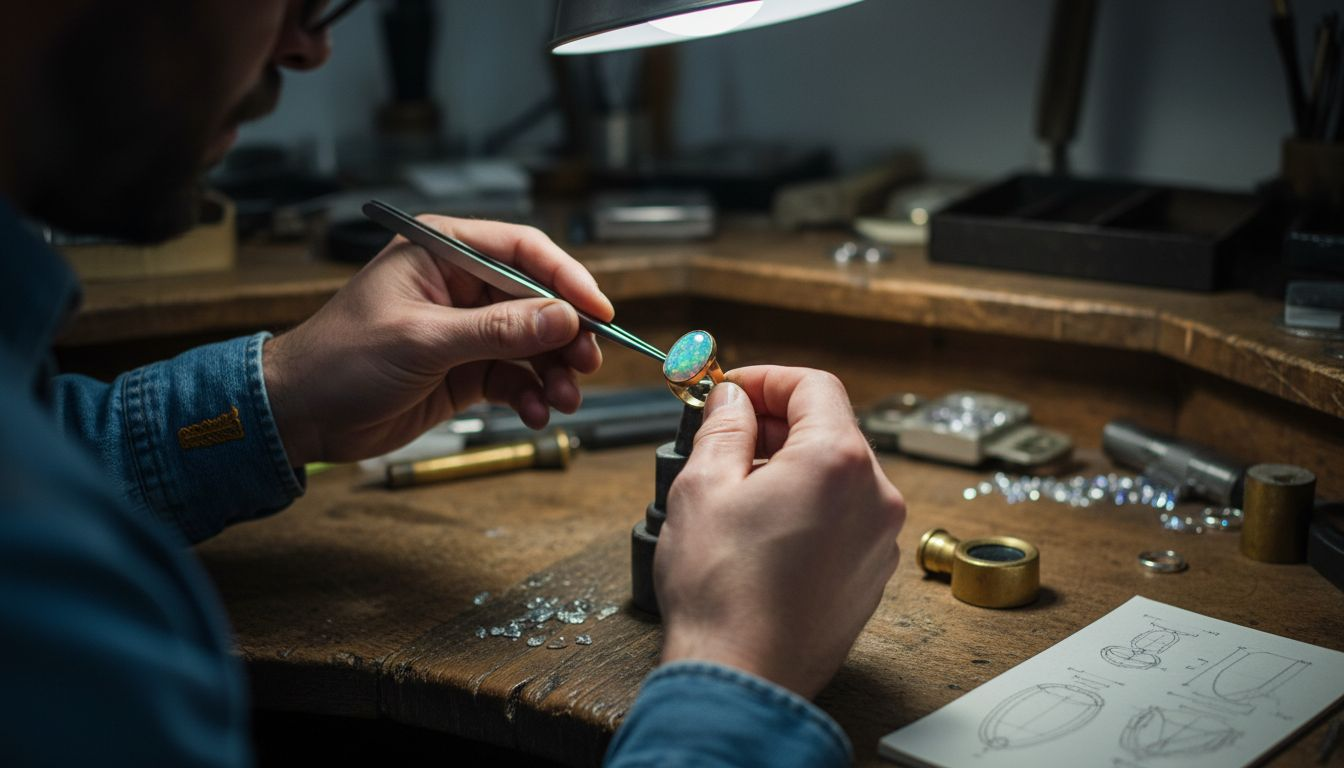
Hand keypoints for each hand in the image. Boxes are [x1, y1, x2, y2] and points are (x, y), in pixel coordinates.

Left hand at [263, 215, 612, 466]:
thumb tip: (562, 318)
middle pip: (538, 300)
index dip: (567, 279)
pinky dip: (531, 395)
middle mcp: (460, 285)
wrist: (300, 415)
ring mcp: (465, 328)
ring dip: (553, 372)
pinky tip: (535, 413)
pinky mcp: (465, 368)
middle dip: (566, 334)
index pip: (523, 251)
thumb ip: (498, 330)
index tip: (599, 311)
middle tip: (586, 363)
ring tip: (562, 399)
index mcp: (442, 252)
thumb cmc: (339, 360)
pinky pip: (515, 376)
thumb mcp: (423, 341)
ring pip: (533, 343)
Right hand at [655, 367, 904, 697]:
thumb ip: (724, 426)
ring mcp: (879, 539)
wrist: (743, 676)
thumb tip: (732, 399)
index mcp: (838, 461)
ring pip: (838, 475)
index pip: (814, 387)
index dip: (767, 379)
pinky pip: (844, 517)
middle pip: (831, 429)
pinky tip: (763, 527)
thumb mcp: (703, 485)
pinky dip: (809, 505)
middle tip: (726, 431)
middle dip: (777, 422)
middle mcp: (875, 495)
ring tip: (738, 484)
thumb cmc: (721, 589)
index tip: (732, 389)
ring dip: (792, 465)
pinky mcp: (871, 575)